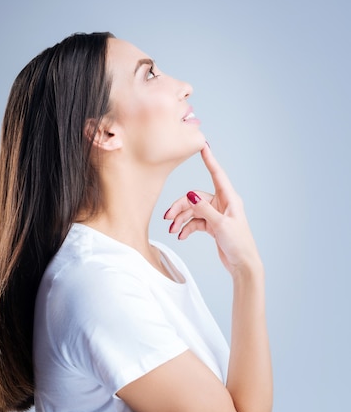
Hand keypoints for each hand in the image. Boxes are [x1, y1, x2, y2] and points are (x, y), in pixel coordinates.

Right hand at [164, 145, 260, 275]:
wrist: (242, 265)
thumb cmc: (239, 244)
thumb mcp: (221, 225)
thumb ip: (205, 209)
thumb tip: (190, 195)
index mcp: (229, 199)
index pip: (217, 174)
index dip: (209, 159)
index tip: (203, 146)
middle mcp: (222, 203)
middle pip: (196, 198)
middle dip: (181, 206)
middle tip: (168, 217)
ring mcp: (216, 214)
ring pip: (193, 210)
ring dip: (181, 219)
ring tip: (172, 230)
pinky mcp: (212, 225)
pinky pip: (195, 222)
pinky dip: (187, 227)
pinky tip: (181, 235)